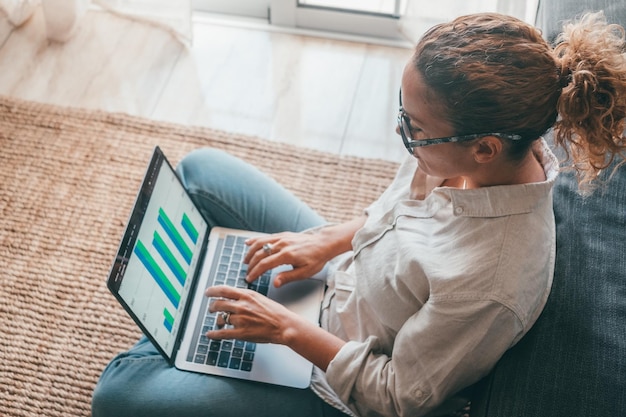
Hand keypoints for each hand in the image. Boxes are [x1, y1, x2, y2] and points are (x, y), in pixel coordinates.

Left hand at [206, 285, 345, 371]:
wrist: (284, 325)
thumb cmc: (276, 313)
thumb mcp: (260, 298)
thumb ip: (246, 297)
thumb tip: (234, 298)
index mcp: (247, 295)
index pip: (224, 290)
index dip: (212, 291)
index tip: (207, 292)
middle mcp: (242, 305)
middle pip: (218, 304)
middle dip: (212, 307)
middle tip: (212, 308)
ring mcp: (241, 319)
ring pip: (221, 318)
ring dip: (217, 320)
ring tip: (218, 321)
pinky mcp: (241, 332)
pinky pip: (222, 333)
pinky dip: (214, 334)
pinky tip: (210, 334)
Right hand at [244, 231, 330, 286]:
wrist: (324, 243)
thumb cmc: (316, 259)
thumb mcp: (305, 273)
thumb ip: (288, 277)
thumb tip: (275, 283)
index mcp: (287, 255)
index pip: (264, 264)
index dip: (255, 272)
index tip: (249, 279)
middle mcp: (282, 245)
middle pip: (259, 254)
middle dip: (250, 265)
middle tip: (247, 273)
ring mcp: (282, 238)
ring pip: (260, 243)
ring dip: (250, 252)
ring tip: (245, 261)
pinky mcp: (283, 235)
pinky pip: (265, 237)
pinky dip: (255, 240)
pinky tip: (248, 243)